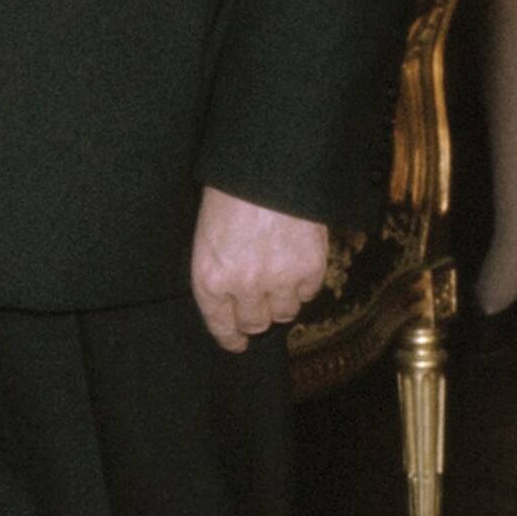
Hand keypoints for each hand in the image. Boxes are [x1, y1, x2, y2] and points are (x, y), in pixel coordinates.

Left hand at [189, 185, 329, 352]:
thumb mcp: (207, 231)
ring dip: (280, 303)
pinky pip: (307, 295)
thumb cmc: (230, 192)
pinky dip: (302, 286)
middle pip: (254, 323)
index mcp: (209, 276)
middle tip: (258, 309)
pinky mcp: (309, 272)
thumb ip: (218, 266)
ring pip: (284, 314)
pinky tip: (296, 266)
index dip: (229, 337)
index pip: (219, 322)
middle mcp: (243, 286)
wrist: (269, 171)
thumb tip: (231, 292)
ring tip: (278, 283)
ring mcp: (278, 282)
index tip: (236, 344)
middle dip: (255, 318)